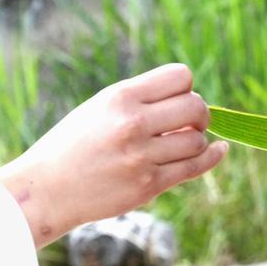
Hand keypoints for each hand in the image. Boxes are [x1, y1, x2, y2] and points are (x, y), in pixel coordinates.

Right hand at [0, 64, 227, 247]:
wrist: (47, 189)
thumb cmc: (77, 144)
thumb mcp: (102, 108)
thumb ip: (143, 100)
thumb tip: (194, 100)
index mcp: (120, 97)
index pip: (181, 76)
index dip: (186, 88)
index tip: (177, 101)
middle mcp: (132, 124)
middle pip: (197, 106)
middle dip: (200, 114)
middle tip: (188, 123)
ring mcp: (142, 157)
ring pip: (198, 140)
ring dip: (196, 140)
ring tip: (180, 142)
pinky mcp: (149, 185)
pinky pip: (195, 167)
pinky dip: (213, 156)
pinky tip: (219, 149)